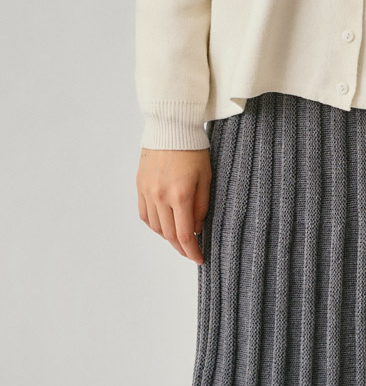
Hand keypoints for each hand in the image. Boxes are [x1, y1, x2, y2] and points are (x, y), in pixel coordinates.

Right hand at [136, 148, 211, 264]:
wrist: (172, 126)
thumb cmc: (194, 148)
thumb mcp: (206, 177)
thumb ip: (202, 206)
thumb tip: (196, 229)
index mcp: (180, 195)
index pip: (184, 236)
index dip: (192, 252)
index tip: (200, 258)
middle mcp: (160, 196)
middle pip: (168, 235)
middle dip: (181, 247)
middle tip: (192, 252)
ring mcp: (147, 191)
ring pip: (155, 227)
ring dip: (167, 236)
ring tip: (180, 237)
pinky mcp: (140, 185)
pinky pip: (144, 214)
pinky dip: (154, 224)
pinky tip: (164, 224)